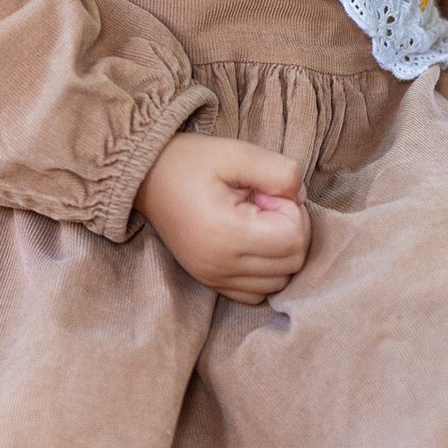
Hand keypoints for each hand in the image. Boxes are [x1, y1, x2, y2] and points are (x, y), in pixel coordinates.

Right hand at [133, 133, 311, 304]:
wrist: (146, 179)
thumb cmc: (191, 162)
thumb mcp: (237, 153)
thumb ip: (279, 172)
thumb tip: (301, 197)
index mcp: (228, 234)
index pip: (293, 239)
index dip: (293, 211)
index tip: (268, 193)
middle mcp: (221, 265)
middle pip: (292, 264)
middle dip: (292, 231)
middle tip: (267, 205)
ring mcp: (214, 278)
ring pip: (279, 283)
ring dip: (281, 253)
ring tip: (258, 224)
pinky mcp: (211, 282)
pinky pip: (256, 294)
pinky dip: (266, 274)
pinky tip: (253, 245)